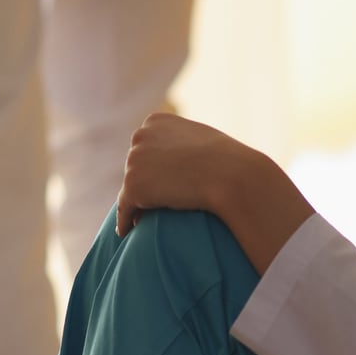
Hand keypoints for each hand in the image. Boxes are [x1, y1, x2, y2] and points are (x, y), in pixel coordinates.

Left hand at [116, 113, 259, 235]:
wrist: (230, 174)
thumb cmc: (226, 160)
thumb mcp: (201, 140)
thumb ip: (183, 144)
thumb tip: (176, 158)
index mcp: (155, 122)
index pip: (145, 146)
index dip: (152, 165)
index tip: (158, 182)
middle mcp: (140, 136)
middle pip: (135, 165)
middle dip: (144, 182)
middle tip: (153, 204)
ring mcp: (134, 161)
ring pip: (130, 188)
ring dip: (138, 203)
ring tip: (143, 220)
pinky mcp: (132, 186)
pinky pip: (124, 208)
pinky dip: (124, 221)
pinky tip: (126, 232)